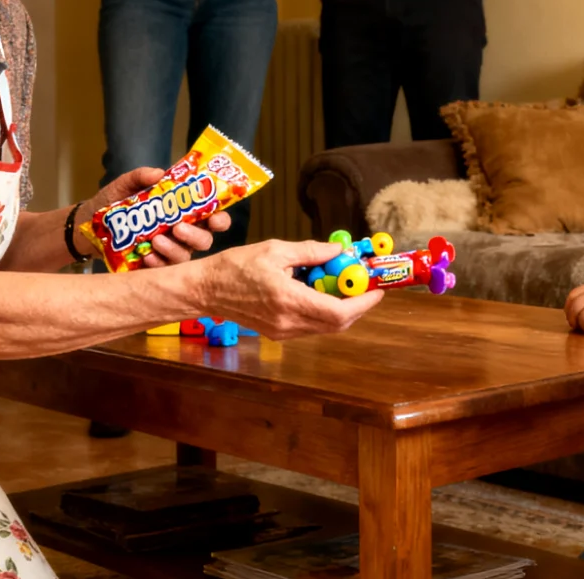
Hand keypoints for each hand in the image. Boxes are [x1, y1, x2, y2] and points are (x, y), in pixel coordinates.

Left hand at [86, 168, 230, 267]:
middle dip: (197, 235)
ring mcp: (168, 252)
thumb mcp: (125, 185)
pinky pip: (164, 271)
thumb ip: (141, 177)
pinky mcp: (152, 267)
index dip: (219, 218)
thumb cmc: (113, 203)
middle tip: (179, 228)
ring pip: (186, 257)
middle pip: (205, 240)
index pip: (211, 216)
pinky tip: (146, 256)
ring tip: (157, 241)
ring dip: (175, 249)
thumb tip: (159, 173)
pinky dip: (158, 264)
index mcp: (182, 212)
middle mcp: (180, 233)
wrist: (87, 226)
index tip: (214, 217)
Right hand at [196, 240, 383, 338]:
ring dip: (341, 309)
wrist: (206, 290)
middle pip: (337, 324)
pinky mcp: (278, 334)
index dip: (363, 303)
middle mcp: (288, 322)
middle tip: (366, 286)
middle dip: (357, 306)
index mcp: (288, 300)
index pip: (337, 312)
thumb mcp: (275, 249)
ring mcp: (283, 332)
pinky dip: (324, 311)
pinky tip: (320, 291)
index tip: (376, 289)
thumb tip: (340, 251)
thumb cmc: (236, 266)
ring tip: (344, 284)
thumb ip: (311, 252)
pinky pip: (311, 326)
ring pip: (325, 327)